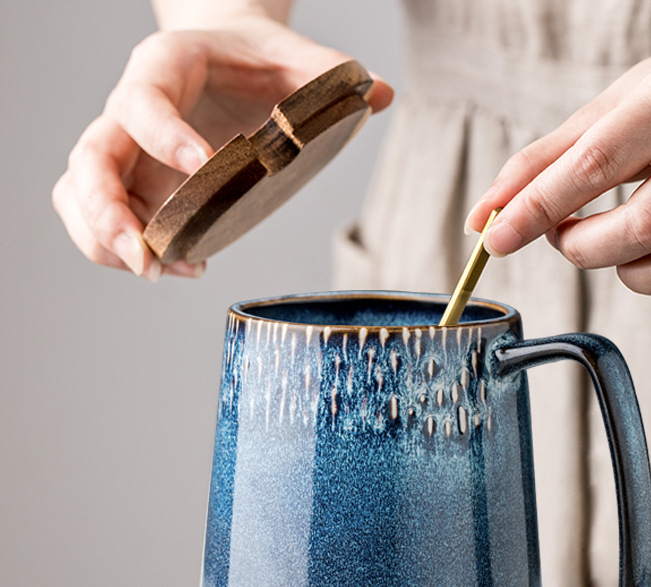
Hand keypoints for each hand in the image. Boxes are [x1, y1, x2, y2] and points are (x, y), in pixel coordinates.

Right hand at [52, 18, 392, 280]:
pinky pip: (99, 220)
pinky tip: (179, 265)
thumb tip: (380, 94)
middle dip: (106, 214)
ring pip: (76, 195)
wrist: (230, 61)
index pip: (143, 99)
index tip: (203, 166)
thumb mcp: (298, 59)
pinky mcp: (131, 185)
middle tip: (148, 259)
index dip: (163, 135)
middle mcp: (130, 109)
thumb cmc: (259, 62)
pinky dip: (126, 251)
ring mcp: (126, 151)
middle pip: (88, 158)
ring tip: (163, 270)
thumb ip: (332, 74)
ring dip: (105, 242)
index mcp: (167, 67)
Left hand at [467, 44, 650, 303]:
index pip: (596, 165)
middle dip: (583, 247)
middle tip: (568, 236)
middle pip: (641, 227)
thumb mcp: (603, 115)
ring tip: (619, 241)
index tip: (495, 241)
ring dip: (627, 271)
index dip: (537, 210)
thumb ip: (537, 168)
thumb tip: (481, 222)